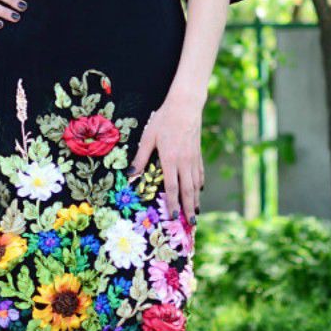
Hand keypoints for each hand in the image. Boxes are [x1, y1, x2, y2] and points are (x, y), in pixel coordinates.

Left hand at [126, 97, 204, 224]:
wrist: (186, 106)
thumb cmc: (164, 119)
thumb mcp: (149, 137)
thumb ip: (141, 157)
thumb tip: (130, 175)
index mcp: (170, 159)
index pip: (172, 187)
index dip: (172, 204)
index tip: (172, 217)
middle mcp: (184, 162)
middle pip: (187, 190)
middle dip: (187, 208)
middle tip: (190, 224)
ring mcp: (193, 158)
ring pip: (196, 184)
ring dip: (195, 200)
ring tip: (195, 213)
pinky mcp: (198, 153)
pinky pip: (200, 173)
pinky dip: (199, 184)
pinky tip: (199, 190)